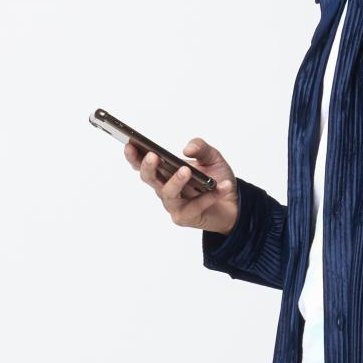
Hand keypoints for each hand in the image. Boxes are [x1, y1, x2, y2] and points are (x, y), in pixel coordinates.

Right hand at [124, 136, 239, 233]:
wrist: (233, 204)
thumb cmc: (215, 179)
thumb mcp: (212, 157)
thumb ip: (200, 148)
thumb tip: (186, 149)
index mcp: (164, 172)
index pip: (143, 163)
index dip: (133, 155)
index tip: (129, 144)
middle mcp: (164, 189)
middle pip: (149, 178)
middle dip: (148, 167)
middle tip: (153, 155)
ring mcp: (173, 205)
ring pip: (168, 193)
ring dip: (176, 181)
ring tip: (186, 170)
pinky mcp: (185, 217)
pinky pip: (195, 206)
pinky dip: (210, 196)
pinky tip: (222, 186)